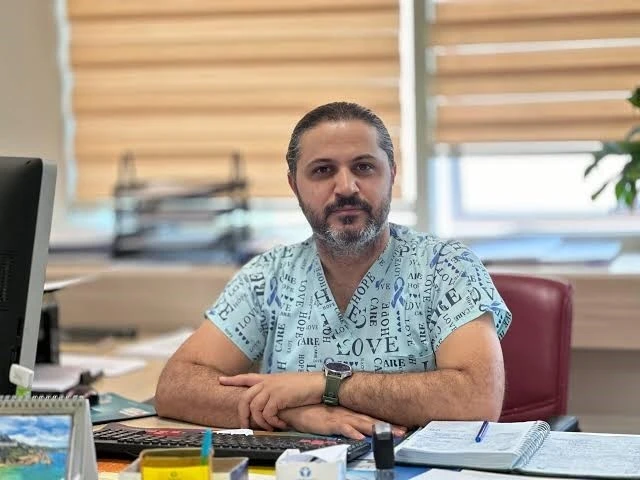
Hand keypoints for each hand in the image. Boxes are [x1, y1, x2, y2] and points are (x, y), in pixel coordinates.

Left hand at [218, 372, 323, 430]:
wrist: (318, 384)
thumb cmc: (304, 386)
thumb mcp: (284, 384)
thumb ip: (273, 390)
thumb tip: (266, 403)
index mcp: (267, 378)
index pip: (246, 377)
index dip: (233, 380)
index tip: (221, 381)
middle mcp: (267, 382)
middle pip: (245, 398)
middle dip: (243, 415)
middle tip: (246, 426)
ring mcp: (272, 389)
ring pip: (254, 408)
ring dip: (261, 422)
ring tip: (271, 427)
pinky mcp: (278, 397)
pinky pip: (267, 414)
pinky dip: (273, 423)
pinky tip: (281, 425)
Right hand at [279, 404, 406, 439]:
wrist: (294, 406)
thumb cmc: (312, 411)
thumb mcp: (332, 416)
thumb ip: (345, 421)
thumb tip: (358, 429)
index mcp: (348, 411)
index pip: (371, 416)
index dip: (386, 421)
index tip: (401, 425)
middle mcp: (347, 413)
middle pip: (371, 420)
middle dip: (388, 425)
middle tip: (403, 430)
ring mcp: (339, 417)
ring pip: (361, 422)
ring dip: (376, 428)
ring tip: (390, 433)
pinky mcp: (328, 422)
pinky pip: (342, 427)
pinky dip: (352, 431)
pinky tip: (360, 436)